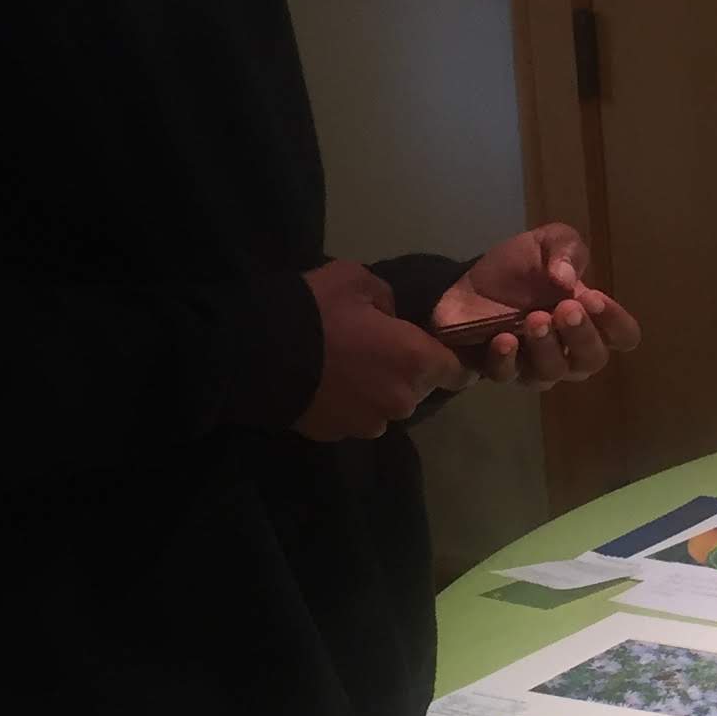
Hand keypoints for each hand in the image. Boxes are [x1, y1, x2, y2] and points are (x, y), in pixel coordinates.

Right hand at [296, 261, 466, 439]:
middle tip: (379, 349)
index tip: (445, 352)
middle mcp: (403, 400)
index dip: (456, 362)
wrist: (256, 354)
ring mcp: (370, 423)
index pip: (460, 372)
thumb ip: (389, 301)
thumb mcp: (358, 280)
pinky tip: (327, 384)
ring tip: (348, 368)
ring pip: (387, 406)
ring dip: (377, 390)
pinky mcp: (338, 435)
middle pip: (420, 389)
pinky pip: (356, 417)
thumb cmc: (316, 311)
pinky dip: (349, 404)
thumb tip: (391, 320)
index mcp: (417, 361)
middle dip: (408, 372)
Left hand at [432, 222, 643, 389]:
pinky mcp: (502, 370)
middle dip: (582, 335)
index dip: (615, 322)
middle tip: (565, 308)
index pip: (623, 335)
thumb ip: (566, 250)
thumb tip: (568, 279)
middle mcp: (570, 351)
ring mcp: (536, 366)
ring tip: (534, 319)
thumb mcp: (546, 243)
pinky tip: (505, 339)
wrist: (466, 284)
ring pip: (553, 372)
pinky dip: (509, 360)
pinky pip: (510, 376)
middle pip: (592, 359)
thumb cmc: (518, 268)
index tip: (593, 298)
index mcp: (591, 320)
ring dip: (547, 347)